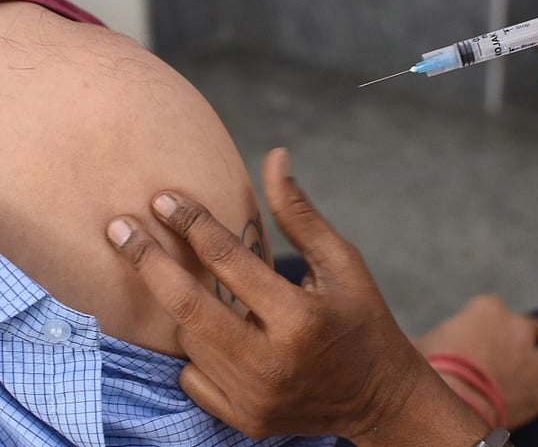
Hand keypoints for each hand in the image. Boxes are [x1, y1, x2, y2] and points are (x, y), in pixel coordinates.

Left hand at [105, 148, 486, 444]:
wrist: (380, 397)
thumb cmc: (363, 319)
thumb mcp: (343, 262)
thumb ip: (301, 215)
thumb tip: (274, 157)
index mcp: (301, 318)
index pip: (230, 260)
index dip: (192, 223)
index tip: (162, 199)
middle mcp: (272, 362)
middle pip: (189, 305)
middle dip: (147, 261)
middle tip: (118, 228)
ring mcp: (255, 397)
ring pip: (189, 341)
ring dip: (180, 306)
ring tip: (176, 277)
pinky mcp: (244, 419)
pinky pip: (193, 378)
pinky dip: (194, 350)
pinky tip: (206, 329)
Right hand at [413, 295, 537, 429]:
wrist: (456, 397)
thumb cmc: (430, 367)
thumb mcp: (416, 344)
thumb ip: (418, 341)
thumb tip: (394, 345)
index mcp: (485, 309)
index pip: (489, 308)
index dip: (485, 321)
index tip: (480, 332)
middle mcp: (516, 328)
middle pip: (529, 327)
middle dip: (531, 333)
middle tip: (537, 333)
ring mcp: (532, 359)